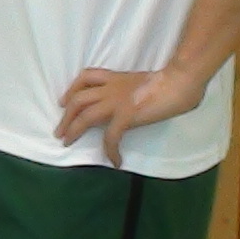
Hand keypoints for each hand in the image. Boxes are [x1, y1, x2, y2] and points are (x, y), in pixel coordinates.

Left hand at [55, 65, 207, 164]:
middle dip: (66, 115)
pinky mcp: (126, 116)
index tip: (64, 100)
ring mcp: (117, 102)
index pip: (86, 77)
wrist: (180, 81)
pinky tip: (114, 161)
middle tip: (60, 130)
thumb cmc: (174, 80)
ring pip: (85, 116)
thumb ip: (139, 88)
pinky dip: (110, 150)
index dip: (72, 89)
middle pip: (78, 99)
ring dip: (73, 130)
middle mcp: (112, 88)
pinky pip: (111, 137)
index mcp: (117, 78)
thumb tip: (148, 100)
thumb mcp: (148, 80)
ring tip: (67, 142)